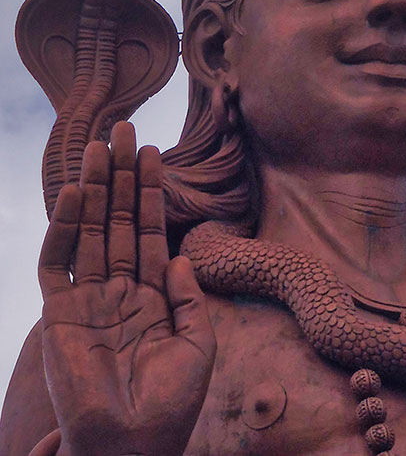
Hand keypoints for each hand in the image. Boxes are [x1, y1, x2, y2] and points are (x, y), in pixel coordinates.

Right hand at [38, 122, 215, 455]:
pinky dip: (66, 226)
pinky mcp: (60, 314)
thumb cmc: (171, 404)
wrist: (135, 446)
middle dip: (121, 176)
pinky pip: (59, 262)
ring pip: (89, 230)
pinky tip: (79, 192)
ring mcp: (87, 299)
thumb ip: (188, 297)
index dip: (150, 192)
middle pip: (117, 220)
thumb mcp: (197, 344)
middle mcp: (117, 289)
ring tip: (103, 145)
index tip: (153, 153)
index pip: (147, 230)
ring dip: (95, 187)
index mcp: (150, 294)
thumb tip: (177, 253)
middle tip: (125, 130)